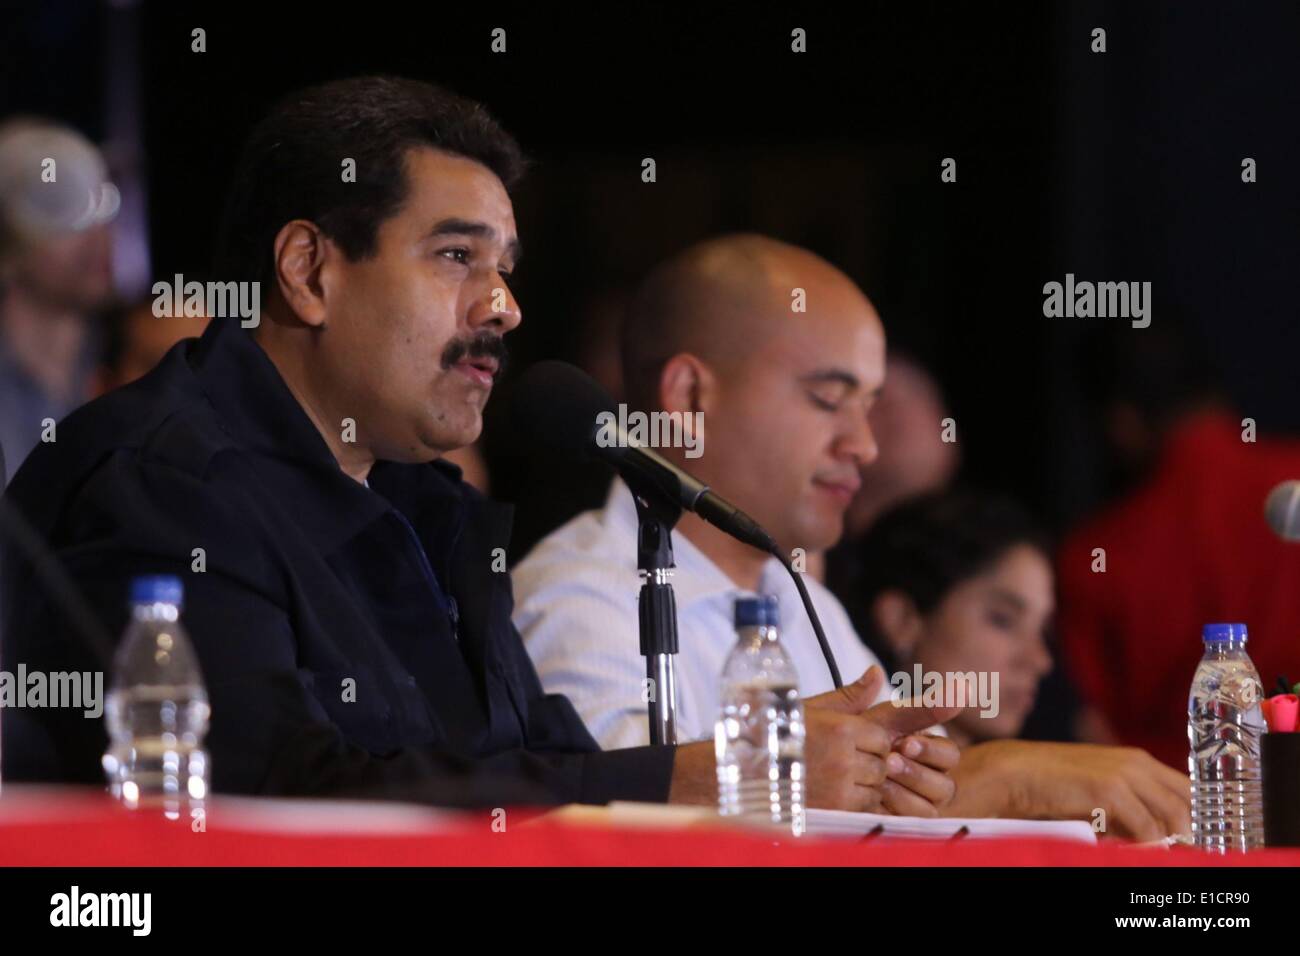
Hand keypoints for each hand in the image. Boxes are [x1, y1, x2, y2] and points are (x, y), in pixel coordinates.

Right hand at [668, 667, 960, 814]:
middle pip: (888, 759)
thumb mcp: (813, 710)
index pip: (892, 728)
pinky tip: (833, 790)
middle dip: (874, 760)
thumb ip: (851, 696)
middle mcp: (848, 751)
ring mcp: (843, 781)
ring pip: (879, 782)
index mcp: (845, 724)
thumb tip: (876, 673)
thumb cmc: (779, 735)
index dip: (910, 724)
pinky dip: (857, 800)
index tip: (940, 707)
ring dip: (865, 781)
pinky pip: (866, 804)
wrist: (746, 771)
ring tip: (834, 774)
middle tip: (844, 758)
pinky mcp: (838, 805)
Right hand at [948, 740, 1190, 840]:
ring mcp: (1126, 774)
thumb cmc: (1055, 785)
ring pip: (1174, 815)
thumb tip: (1155, 837)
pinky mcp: (1110, 790)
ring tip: (1162, 857)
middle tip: (1186, 853)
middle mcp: (1138, 763)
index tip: (1195, 841)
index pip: (1186, 789)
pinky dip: (1146, 847)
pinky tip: (1135, 853)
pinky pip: (1145, 828)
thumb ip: (1129, 807)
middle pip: (1188, 801)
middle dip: (1191, 831)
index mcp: (1138, 761)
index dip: (1195, 816)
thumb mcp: (1099, 792)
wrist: (1017, 772)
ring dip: (1172, 842)